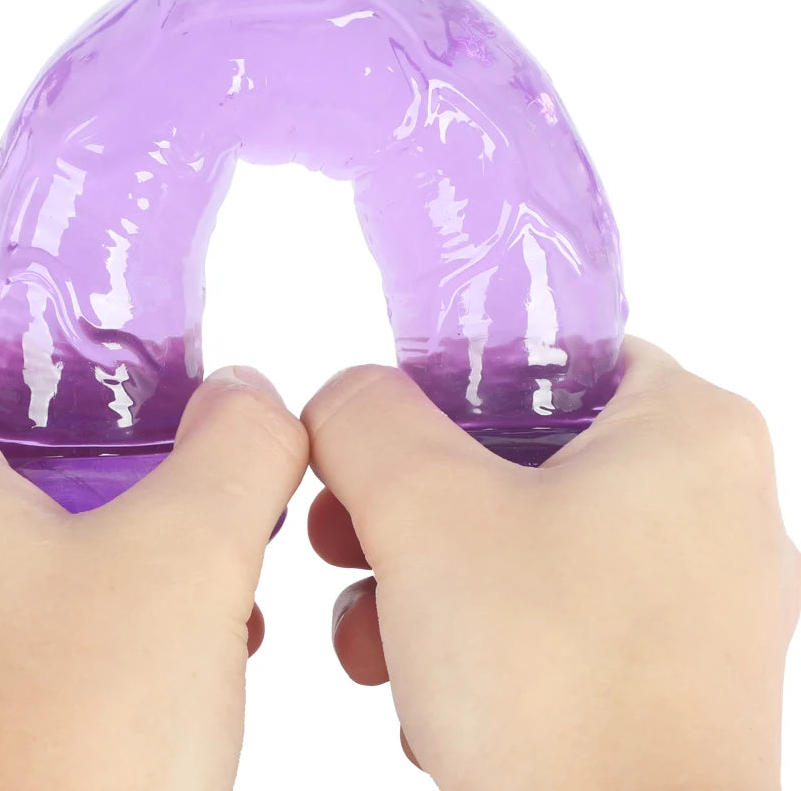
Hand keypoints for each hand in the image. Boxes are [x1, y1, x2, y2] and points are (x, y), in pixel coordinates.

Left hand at [0, 327, 306, 790]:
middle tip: (186, 468)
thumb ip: (239, 440)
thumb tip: (244, 395)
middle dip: (105, 451)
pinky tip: (175, 654)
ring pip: (4, 539)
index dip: (36, 342)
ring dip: (107, 536)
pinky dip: (83, 609)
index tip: (122, 365)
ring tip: (201, 571)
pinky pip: (0, 621)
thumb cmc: (78, 733)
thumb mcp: (194, 551)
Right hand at [306, 336, 800, 790]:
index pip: (550, 352)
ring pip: (522, 541)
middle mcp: (709, 504)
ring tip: (370, 640)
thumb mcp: (424, 509)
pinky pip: (549, 617)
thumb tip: (345, 400)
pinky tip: (425, 700)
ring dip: (423, 581)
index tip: (385, 427)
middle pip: (519, 455)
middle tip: (342, 534)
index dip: (449, 379)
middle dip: (410, 502)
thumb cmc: (553, 680)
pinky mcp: (663, 675)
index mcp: (687, 430)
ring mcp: (692, 598)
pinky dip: (475, 642)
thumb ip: (364, 417)